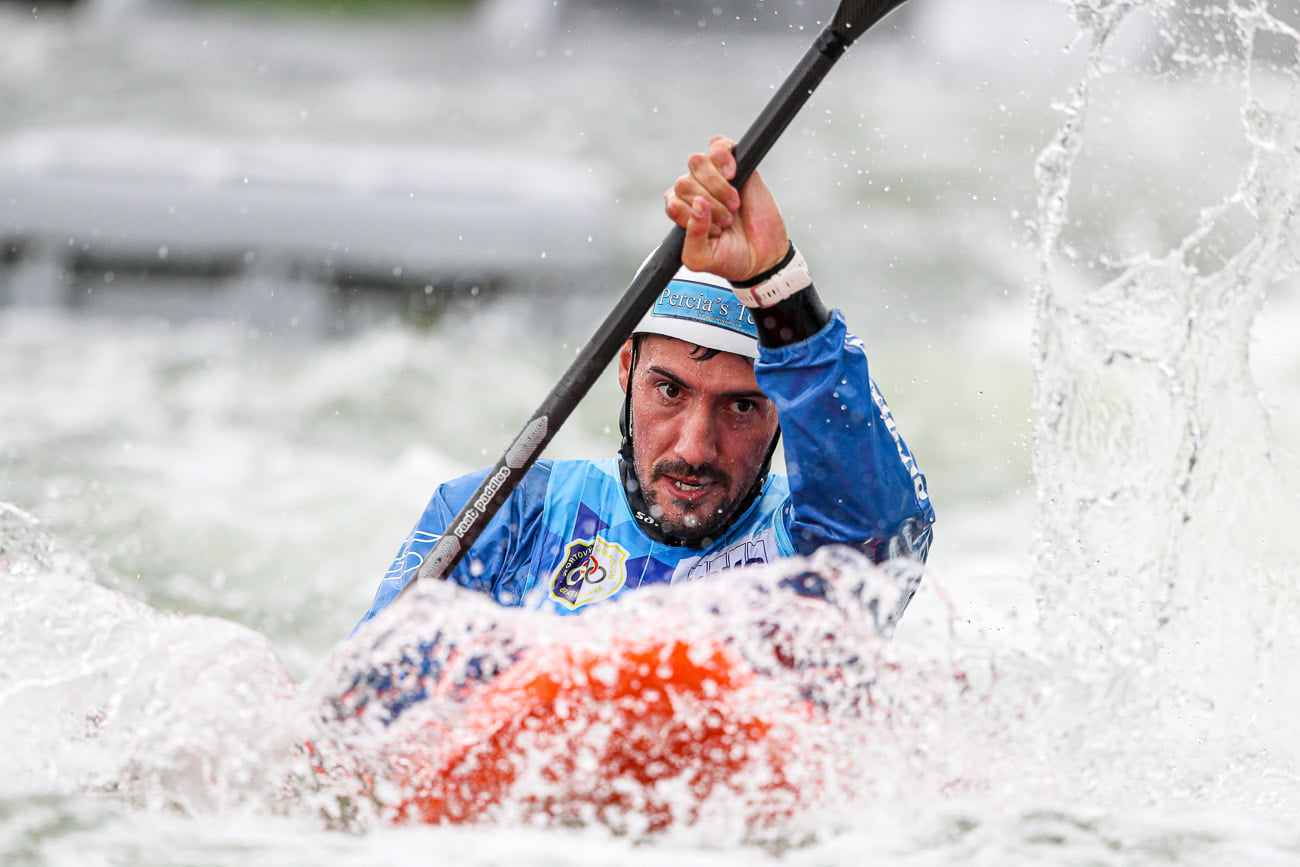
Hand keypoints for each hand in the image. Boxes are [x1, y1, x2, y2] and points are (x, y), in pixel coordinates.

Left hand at [664, 135, 788, 283]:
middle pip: (684, 182)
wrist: (764, 256)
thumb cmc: (730, 258)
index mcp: (681, 211)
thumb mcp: (702, 258)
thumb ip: (693, 236)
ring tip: (733, 205)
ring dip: (716, 186)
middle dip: (709, 206)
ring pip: (697, 163)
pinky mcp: (733, 164)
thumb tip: (698, 203)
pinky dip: (722, 156)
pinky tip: (733, 174)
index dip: (693, 217)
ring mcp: (712, 176)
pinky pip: (717, 144)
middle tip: (728, 221)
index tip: (714, 232)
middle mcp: (693, 191)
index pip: (673, 202)